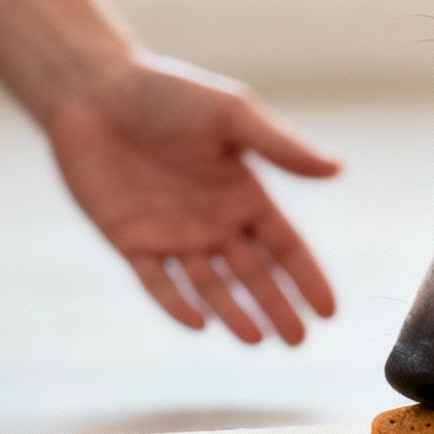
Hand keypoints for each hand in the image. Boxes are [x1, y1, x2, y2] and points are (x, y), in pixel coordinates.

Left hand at [0, 0, 341, 344]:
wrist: (95, 91)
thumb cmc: (169, 94)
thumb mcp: (231, 115)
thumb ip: (280, 146)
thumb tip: (338, 167)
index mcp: (245, 194)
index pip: (285, 246)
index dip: (307, 278)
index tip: (329, 311)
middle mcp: (215, 221)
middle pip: (254, 275)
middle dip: (278, 308)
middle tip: (298, 342)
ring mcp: (174, 235)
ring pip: (210, 285)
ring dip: (233, 313)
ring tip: (256, 341)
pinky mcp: (131, 241)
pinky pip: (157, 282)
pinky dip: (177, 304)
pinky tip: (200, 324)